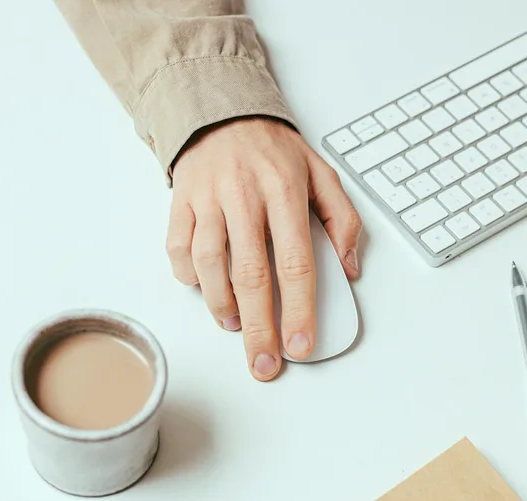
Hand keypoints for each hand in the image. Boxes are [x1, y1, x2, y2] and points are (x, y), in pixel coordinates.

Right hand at [166, 117, 361, 380]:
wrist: (222, 110)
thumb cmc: (273, 151)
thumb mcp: (322, 172)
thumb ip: (341, 219)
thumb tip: (348, 269)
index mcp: (284, 190)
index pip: (295, 262)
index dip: (299, 310)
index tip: (301, 345)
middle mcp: (243, 195)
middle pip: (251, 275)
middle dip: (259, 328)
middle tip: (264, 364)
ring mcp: (208, 199)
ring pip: (209, 264)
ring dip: (222, 305)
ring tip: (235, 326)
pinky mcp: (180, 202)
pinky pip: (178, 249)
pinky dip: (191, 277)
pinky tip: (206, 289)